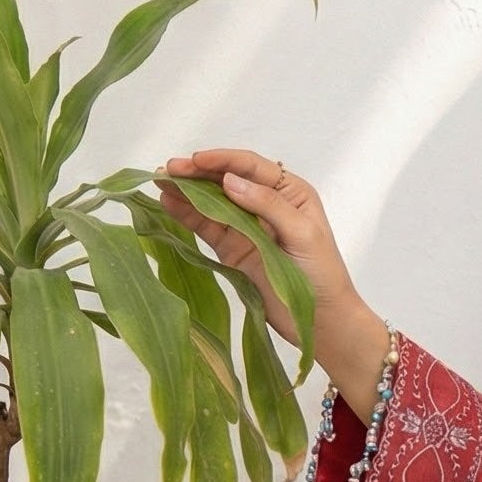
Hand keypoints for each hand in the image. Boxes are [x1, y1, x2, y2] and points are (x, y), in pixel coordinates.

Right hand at [152, 147, 376, 378]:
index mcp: (290, 192)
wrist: (320, 320)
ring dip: (186, 191)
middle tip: (167, 169)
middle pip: (226, 180)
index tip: (195, 160)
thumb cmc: (322, 274)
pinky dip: (187, 215)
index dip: (222, 160)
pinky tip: (168, 203)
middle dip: (197, 173)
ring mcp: (246, 227)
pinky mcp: (231, 249)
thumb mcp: (302, 233)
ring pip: (212, 202)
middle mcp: (266, 204)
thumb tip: (229, 181)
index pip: (251, 166)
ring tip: (159, 182)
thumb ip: (268, 205)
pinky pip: (206, 227)